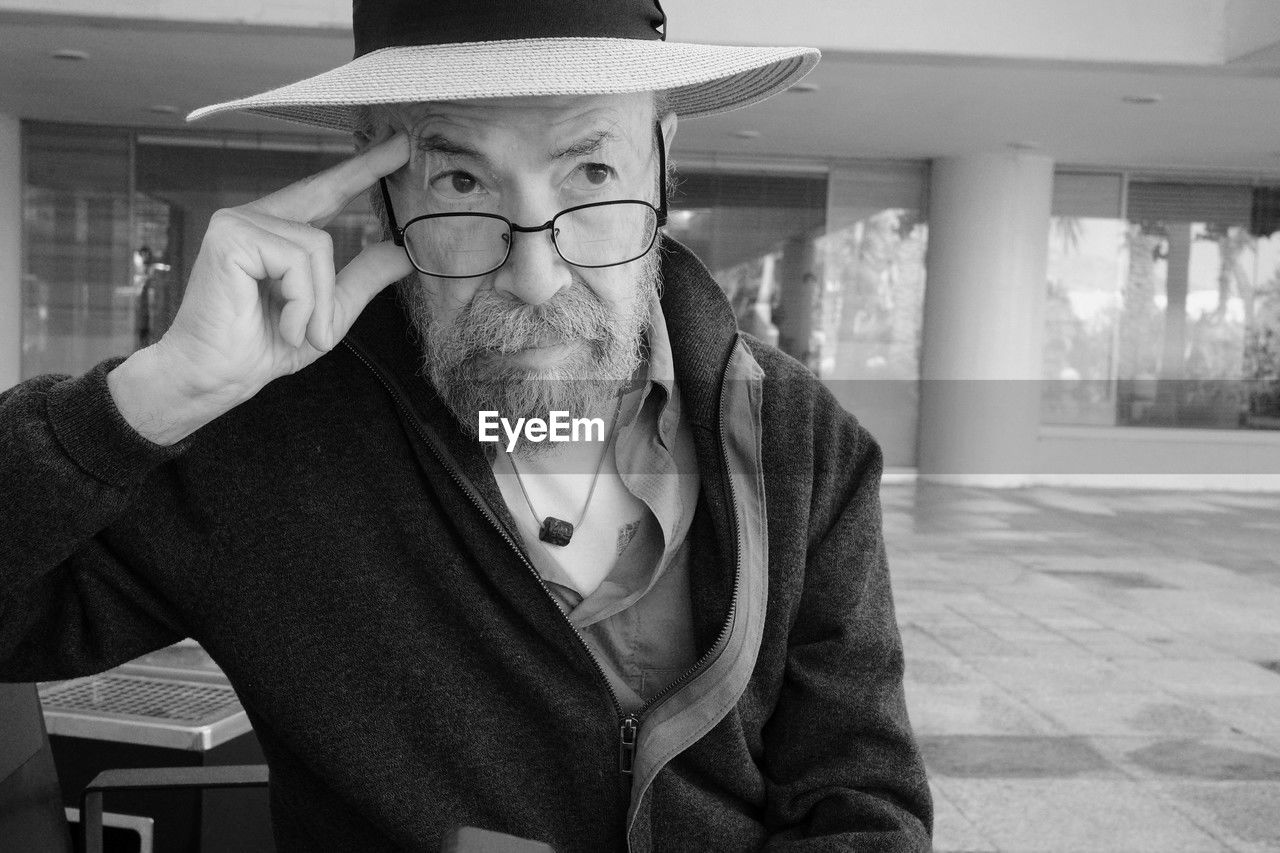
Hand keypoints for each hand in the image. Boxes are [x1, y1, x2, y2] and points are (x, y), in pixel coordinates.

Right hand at [157, 133, 412, 405]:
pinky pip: (298, 261)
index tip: (396, 146)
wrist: (215, 377)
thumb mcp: (329, 311)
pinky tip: (285, 326)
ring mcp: (238, 223)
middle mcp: (253, 218)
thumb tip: (401, 252)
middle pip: (325, 194)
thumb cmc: (262, 346)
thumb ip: (361, 278)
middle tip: (403, 143)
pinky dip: (301, 303)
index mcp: (274, 232)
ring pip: (318, 246)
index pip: (323, 193)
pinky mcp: (231, 238)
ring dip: (318, 303)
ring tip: (299, 332)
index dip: (359, 169)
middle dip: (363, 171)